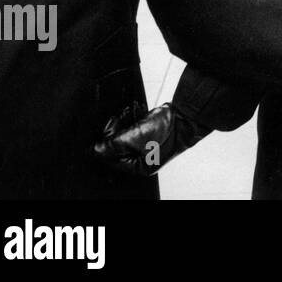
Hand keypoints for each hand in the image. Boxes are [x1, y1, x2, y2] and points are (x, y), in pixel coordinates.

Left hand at [91, 103, 208, 176]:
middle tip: (116, 120)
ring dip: (122, 125)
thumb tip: (95, 150)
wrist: (186, 115)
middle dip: (115, 132)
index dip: (106, 145)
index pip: (113, 159)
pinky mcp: (150, 133)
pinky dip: (130, 121)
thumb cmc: (168, 130)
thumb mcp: (136, 137)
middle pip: (117, 147)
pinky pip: (133, 129)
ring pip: (124, 137)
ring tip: (126, 115)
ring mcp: (146, 145)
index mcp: (140, 167)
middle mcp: (143, 159)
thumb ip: (113, 144)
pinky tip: (132, 114)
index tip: (106, 131)